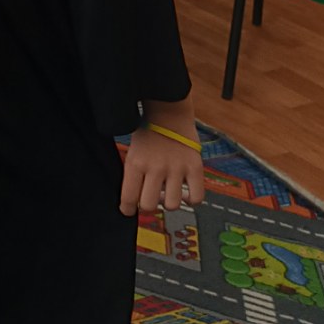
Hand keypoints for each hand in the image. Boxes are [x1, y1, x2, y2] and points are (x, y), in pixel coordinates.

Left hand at [120, 101, 205, 215]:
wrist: (169, 114)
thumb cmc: (148, 135)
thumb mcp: (132, 152)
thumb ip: (133, 175)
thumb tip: (132, 203)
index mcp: (135, 163)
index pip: (128, 198)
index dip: (127, 209)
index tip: (129, 209)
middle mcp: (156, 167)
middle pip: (149, 206)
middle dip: (148, 206)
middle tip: (150, 199)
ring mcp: (177, 168)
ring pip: (172, 206)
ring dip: (169, 203)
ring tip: (167, 193)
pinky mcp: (195, 168)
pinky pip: (196, 198)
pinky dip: (190, 200)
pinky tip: (185, 192)